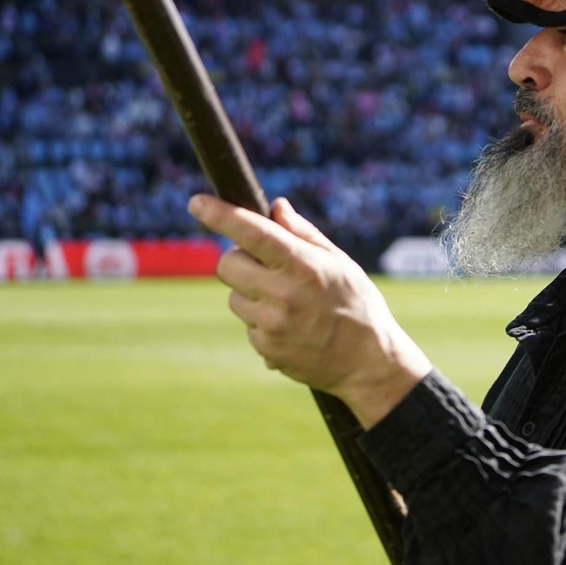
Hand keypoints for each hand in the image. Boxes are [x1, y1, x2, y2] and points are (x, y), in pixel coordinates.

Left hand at [187, 193, 431, 427]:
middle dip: (239, 261)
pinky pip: (247, 325)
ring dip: (251, 294)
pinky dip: (262, 323)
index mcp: (304, 265)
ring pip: (234, 297)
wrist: (369, 362)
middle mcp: (284, 293)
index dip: (221, 215)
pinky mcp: (267, 347)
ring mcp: (272, 323)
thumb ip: (304, 234)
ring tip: (288, 304)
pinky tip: (291, 327)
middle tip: (265, 267)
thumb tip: (275, 207)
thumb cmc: (358, 304)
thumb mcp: (339, 263)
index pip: (252, 233)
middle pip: (227, 265)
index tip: (196, 202)